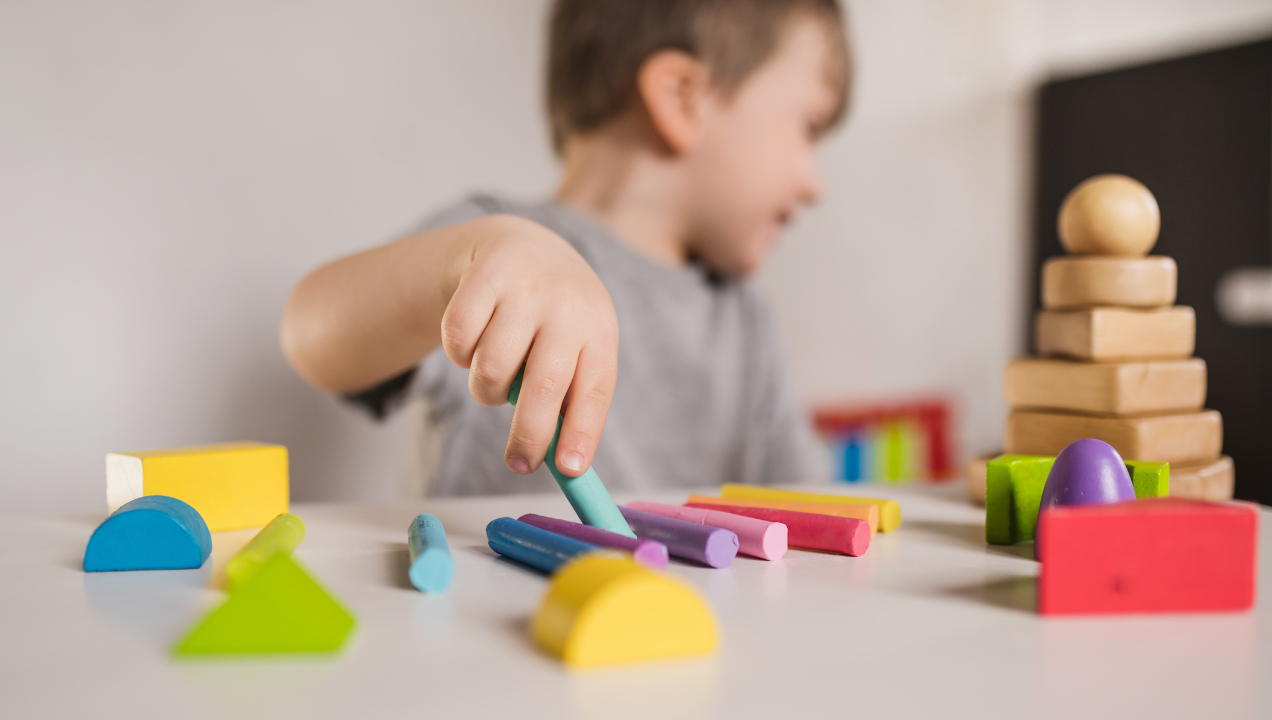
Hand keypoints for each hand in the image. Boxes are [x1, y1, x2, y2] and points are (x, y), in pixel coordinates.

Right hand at [439, 214, 618, 476]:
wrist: (523, 247)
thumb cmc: (553, 318)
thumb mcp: (576, 346)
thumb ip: (569, 397)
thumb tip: (563, 464)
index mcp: (598, 329)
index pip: (595, 389)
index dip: (582, 432)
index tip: (570, 470)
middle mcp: (566, 306)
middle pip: (544, 386)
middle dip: (529, 435)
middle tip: (519, 462)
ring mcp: (525, 288)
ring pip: (491, 369)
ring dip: (486, 389)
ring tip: (495, 374)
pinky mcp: (483, 276)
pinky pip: (458, 341)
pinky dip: (459, 356)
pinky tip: (473, 342)